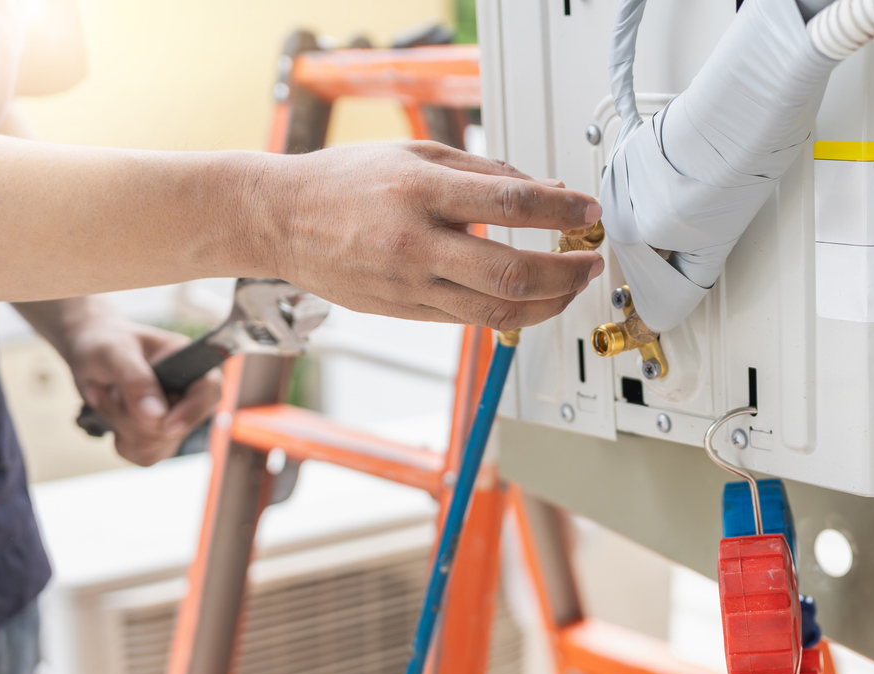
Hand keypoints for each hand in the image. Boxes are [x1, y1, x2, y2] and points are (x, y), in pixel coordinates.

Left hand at [64, 311, 221, 466]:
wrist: (88, 351)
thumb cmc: (106, 342)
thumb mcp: (115, 352)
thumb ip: (136, 380)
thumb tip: (156, 417)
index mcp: (191, 365)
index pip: (210, 392)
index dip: (192, 412)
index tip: (164, 424)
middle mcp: (189, 395)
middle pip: (177, 430)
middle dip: (135, 418)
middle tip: (113, 391)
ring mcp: (175, 419)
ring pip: (159, 447)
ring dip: (125, 427)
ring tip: (111, 398)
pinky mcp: (159, 438)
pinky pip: (145, 456)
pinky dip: (121, 440)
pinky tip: (113, 415)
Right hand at [258, 141, 604, 329]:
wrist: (282, 220)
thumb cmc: (345, 181)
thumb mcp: (416, 153)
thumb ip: (485, 171)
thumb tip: (547, 189)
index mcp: (419, 191)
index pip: (510, 204)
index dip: (561, 210)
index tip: (588, 212)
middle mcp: (415, 242)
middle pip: (512, 272)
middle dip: (566, 272)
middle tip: (591, 262)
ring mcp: (410, 285)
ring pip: (498, 310)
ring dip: (549, 302)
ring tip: (571, 287)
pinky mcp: (406, 311)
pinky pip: (472, 320)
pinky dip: (512, 312)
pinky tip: (531, 299)